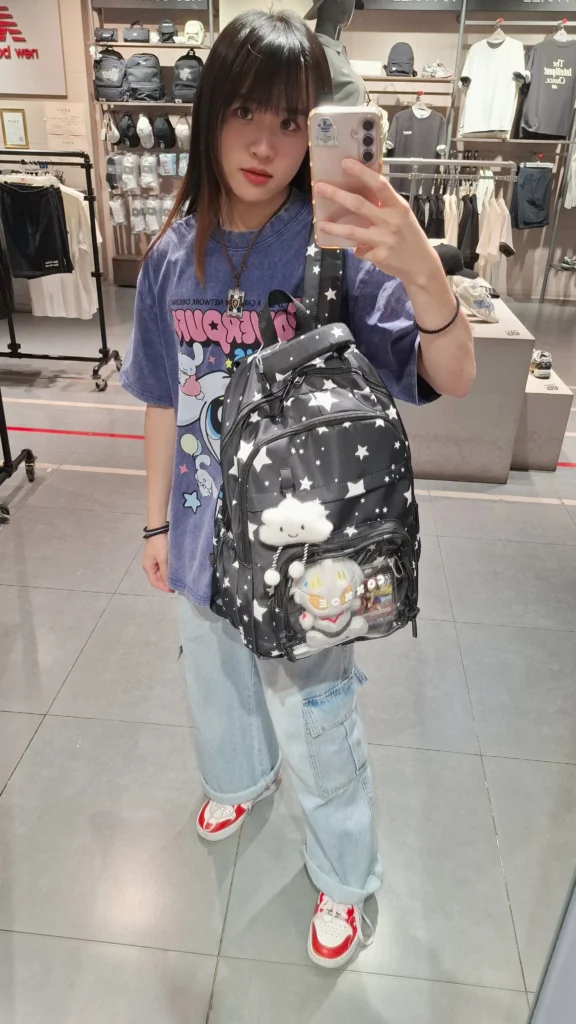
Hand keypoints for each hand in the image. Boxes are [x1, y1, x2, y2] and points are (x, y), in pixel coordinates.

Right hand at [142, 533, 173, 592]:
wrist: (158, 530)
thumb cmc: (159, 545)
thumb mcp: (163, 559)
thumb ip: (165, 572)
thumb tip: (167, 584)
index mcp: (148, 568)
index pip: (154, 582)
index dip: (163, 588)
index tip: (172, 590)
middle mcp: (149, 566)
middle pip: (157, 579)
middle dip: (165, 584)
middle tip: (176, 587)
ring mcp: (152, 562)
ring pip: (159, 574)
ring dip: (166, 578)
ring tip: (175, 581)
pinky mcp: (157, 557)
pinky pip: (161, 568)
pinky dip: (166, 572)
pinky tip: (173, 573)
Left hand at [316, 159, 439, 285]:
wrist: (421, 265)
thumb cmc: (409, 235)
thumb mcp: (402, 216)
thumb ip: (384, 205)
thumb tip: (359, 193)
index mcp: (398, 207)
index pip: (379, 185)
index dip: (362, 173)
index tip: (345, 163)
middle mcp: (391, 221)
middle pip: (359, 205)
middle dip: (337, 195)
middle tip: (320, 187)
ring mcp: (384, 239)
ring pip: (352, 231)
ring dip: (334, 228)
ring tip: (321, 224)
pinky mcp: (379, 256)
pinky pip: (360, 251)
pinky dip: (357, 250)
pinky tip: (358, 250)